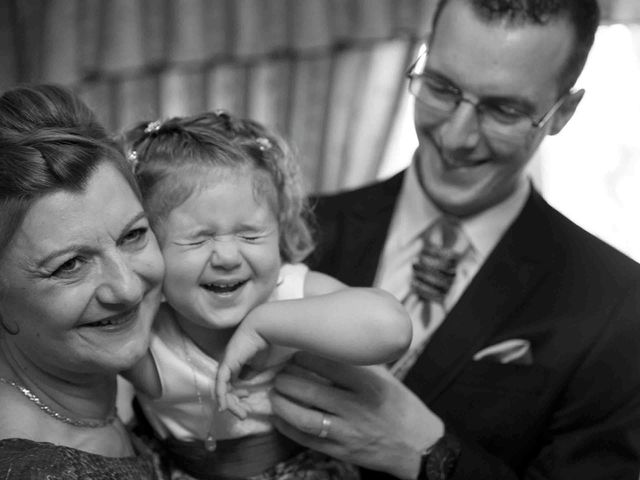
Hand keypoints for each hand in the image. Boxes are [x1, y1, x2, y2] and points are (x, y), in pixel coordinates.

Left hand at [215, 321, 267, 417]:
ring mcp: (225, 364)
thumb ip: (251, 373)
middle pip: (226, 390)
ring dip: (231, 404)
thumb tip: (245, 383)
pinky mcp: (226, 364)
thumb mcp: (259, 364)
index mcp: (235, 364)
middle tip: (244, 415)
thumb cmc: (265, 343)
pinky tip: (224, 407)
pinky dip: (221, 396)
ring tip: (241, 414)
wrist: (265, 328)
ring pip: (223, 390)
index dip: (237, 396)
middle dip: (235, 404)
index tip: (247, 401)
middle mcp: (227, 365)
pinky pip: (221, 384)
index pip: (231, 385)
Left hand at [270, 352, 443, 478]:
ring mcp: (347, 431)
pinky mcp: (341, 451)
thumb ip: (358, 362)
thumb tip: (327, 341)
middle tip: (279, 373)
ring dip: (283, 404)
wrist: (417, 444)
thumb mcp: (385, 377)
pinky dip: (287, 428)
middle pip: (310, 390)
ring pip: (304, 417)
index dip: (304, 357)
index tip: (293, 352)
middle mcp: (356, 407)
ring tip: (275, 393)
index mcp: (367, 383)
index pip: (328, 365)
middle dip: (287, 379)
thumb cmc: (398, 404)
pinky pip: (307, 440)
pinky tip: (278, 417)